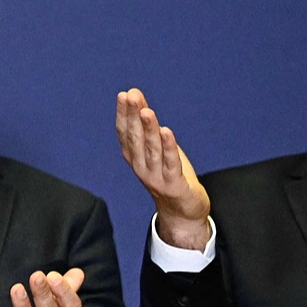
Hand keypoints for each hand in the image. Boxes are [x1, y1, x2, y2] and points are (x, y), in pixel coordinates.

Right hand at [115, 89, 210, 249]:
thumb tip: (137, 99)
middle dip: (133, 116)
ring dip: (148, 130)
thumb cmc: (170, 175)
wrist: (182, 211)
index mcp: (134, 158)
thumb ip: (148, 127)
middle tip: (132, 96)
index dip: (124, 114)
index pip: (125, 133)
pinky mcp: (174, 185)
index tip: (124, 95)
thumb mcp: (157, 148)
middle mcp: (140, 167)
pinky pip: (171, 164)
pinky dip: (168, 147)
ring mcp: (156, 177)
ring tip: (147, 112)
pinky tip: (167, 131)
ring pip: (151, 150)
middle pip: (135, 139)